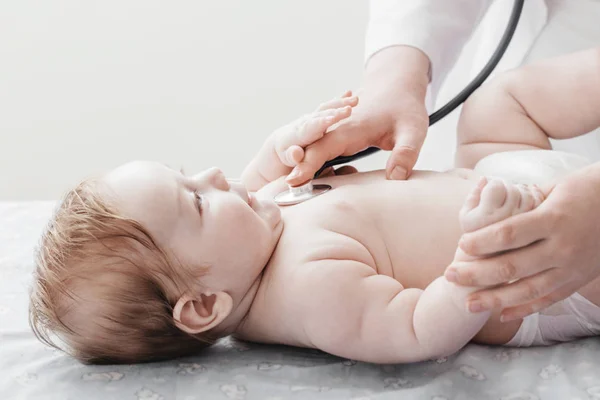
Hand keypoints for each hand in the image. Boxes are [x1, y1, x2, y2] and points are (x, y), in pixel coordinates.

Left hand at [273, 91, 357, 168]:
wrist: (281, 144)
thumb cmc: (286, 156)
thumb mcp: (288, 159)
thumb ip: (292, 157)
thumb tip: (296, 153)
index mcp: (298, 135)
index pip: (310, 128)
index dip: (320, 123)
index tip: (332, 119)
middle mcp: (305, 123)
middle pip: (321, 116)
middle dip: (334, 112)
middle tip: (349, 109)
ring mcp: (311, 118)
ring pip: (326, 109)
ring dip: (339, 103)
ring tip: (355, 100)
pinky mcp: (316, 116)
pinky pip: (328, 106)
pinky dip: (339, 100)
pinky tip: (349, 93)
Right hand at [285, 46, 429, 185]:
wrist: (397, 84)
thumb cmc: (406, 107)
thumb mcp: (413, 130)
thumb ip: (405, 153)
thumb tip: (395, 178)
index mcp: (353, 127)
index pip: (325, 146)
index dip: (309, 164)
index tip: (295, 180)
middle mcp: (341, 130)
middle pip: (313, 149)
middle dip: (298, 168)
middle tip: (285, 190)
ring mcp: (339, 132)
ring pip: (314, 149)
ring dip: (302, 166)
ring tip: (290, 186)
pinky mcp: (341, 137)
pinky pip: (322, 150)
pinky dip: (312, 162)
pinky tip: (305, 179)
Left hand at [444, 163, 599, 320]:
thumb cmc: (588, 190)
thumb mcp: (555, 188)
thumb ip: (522, 200)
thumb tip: (487, 202)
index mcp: (554, 219)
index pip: (509, 234)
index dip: (482, 242)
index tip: (461, 244)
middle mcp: (562, 248)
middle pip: (512, 266)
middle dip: (476, 274)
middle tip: (450, 275)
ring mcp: (571, 269)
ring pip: (526, 290)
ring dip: (493, 299)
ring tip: (467, 303)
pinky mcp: (577, 281)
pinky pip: (547, 300)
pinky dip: (523, 309)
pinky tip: (500, 314)